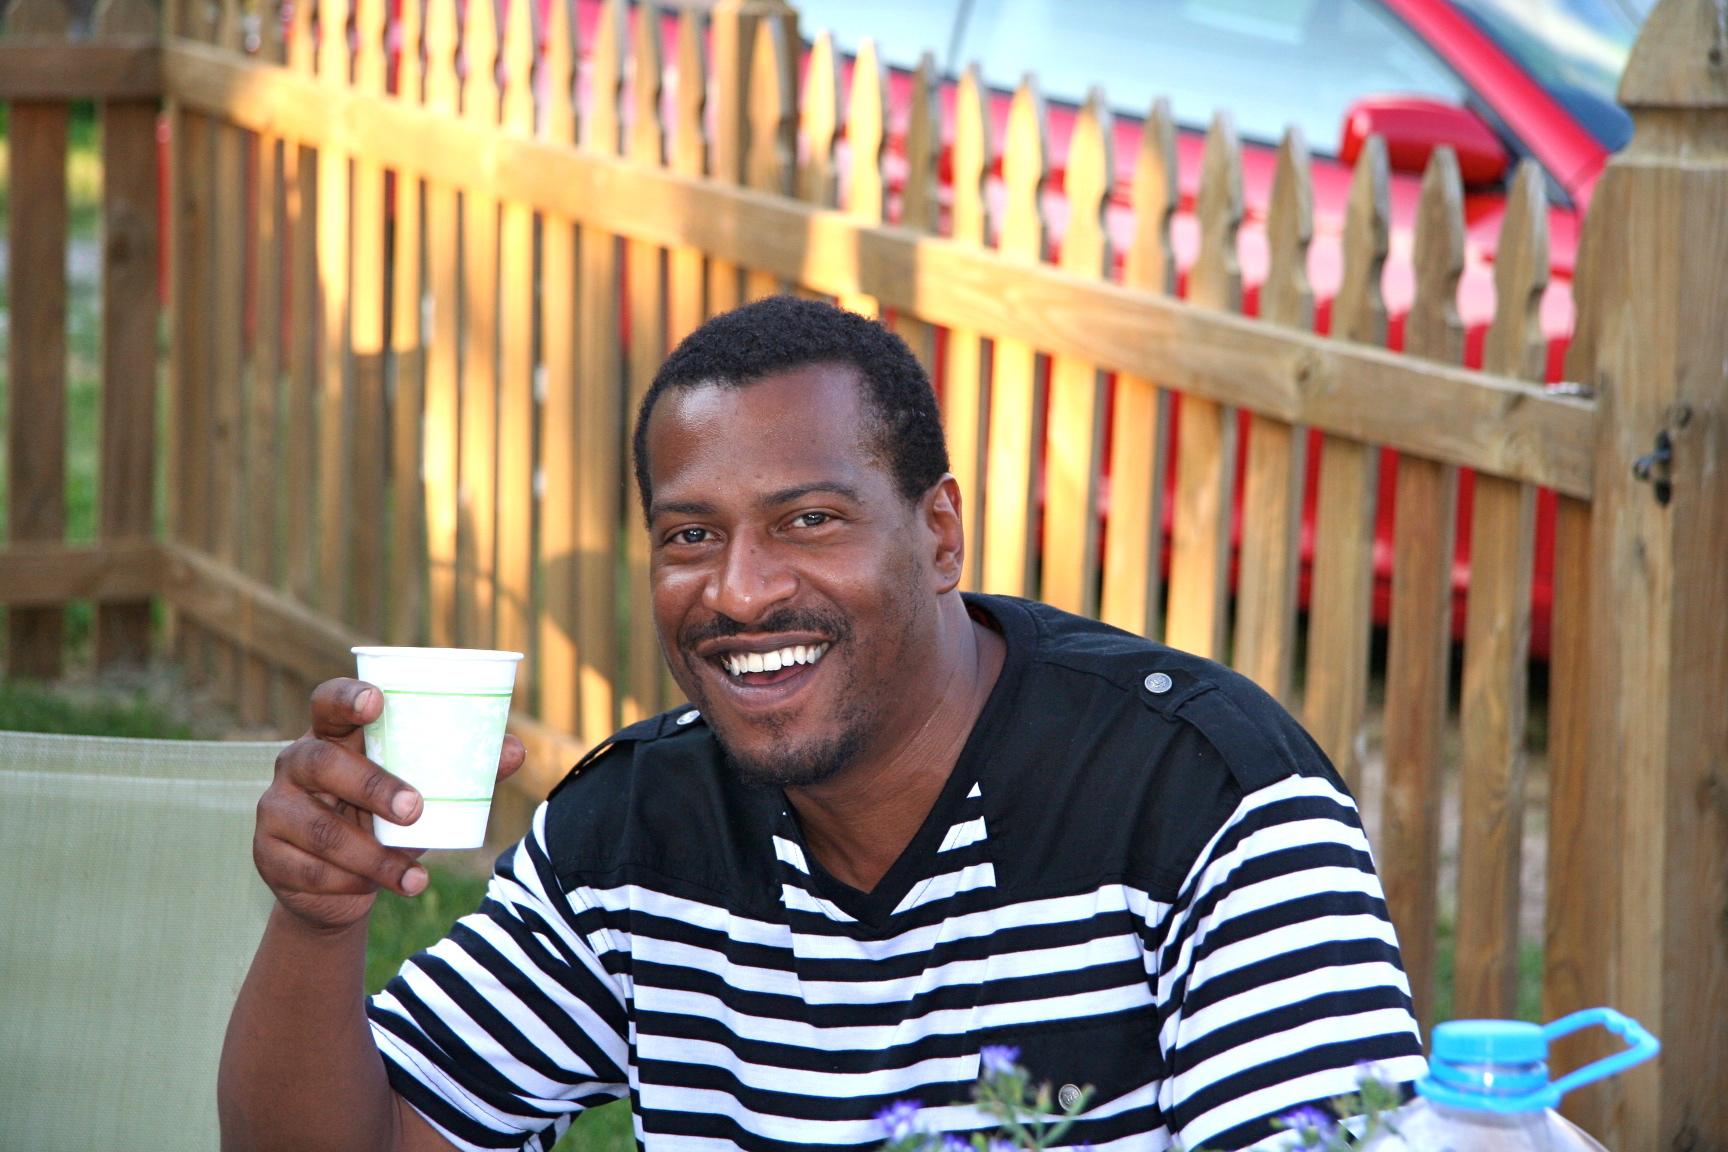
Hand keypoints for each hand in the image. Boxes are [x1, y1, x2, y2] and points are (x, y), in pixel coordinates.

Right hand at [254, 677, 526, 931]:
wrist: (344, 886)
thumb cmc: (389, 819)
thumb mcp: (424, 791)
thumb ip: (464, 769)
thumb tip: (515, 750)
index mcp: (334, 735)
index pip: (328, 701)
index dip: (348, 697)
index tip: (377, 701)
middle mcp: (296, 763)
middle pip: (324, 763)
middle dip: (372, 786)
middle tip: (415, 809)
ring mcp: (275, 808)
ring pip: (320, 829)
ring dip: (371, 856)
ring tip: (413, 876)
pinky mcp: (268, 854)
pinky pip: (310, 870)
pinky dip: (351, 884)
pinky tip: (377, 891)